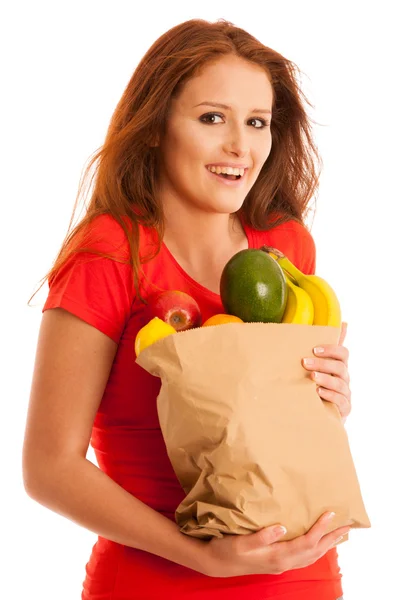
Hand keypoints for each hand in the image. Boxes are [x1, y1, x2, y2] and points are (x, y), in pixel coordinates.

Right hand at [203, 512, 350, 577]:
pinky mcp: (277, 562)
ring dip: (327, 544)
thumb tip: (282, 528)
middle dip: (332, 538)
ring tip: (339, 534)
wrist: (216, 563)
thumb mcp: (241, 541)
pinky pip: (304, 557)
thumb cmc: (226, 549)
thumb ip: (262, 535)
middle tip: (348, 526)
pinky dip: (316, 549)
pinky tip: (317, 543)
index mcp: (277, 555)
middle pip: (315, 551)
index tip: (332, 513)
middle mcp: (283, 562)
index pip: (306, 541)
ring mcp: (281, 564)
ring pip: (311, 555)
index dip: (321, 528)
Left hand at [302, 322, 350, 423]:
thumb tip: (342, 323)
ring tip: (312, 377)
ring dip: (325, 379)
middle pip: (340, 367)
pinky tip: (318, 392)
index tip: (314, 349)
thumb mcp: (318, 364)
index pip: (343, 353)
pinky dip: (330, 395)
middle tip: (304, 362)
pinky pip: (341, 401)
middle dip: (322, 364)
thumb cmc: (317, 382)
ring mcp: (346, 393)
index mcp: (339, 365)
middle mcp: (344, 377)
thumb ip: (327, 346)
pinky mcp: (344, 408)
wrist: (318, 409)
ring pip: (340, 384)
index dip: (331, 349)